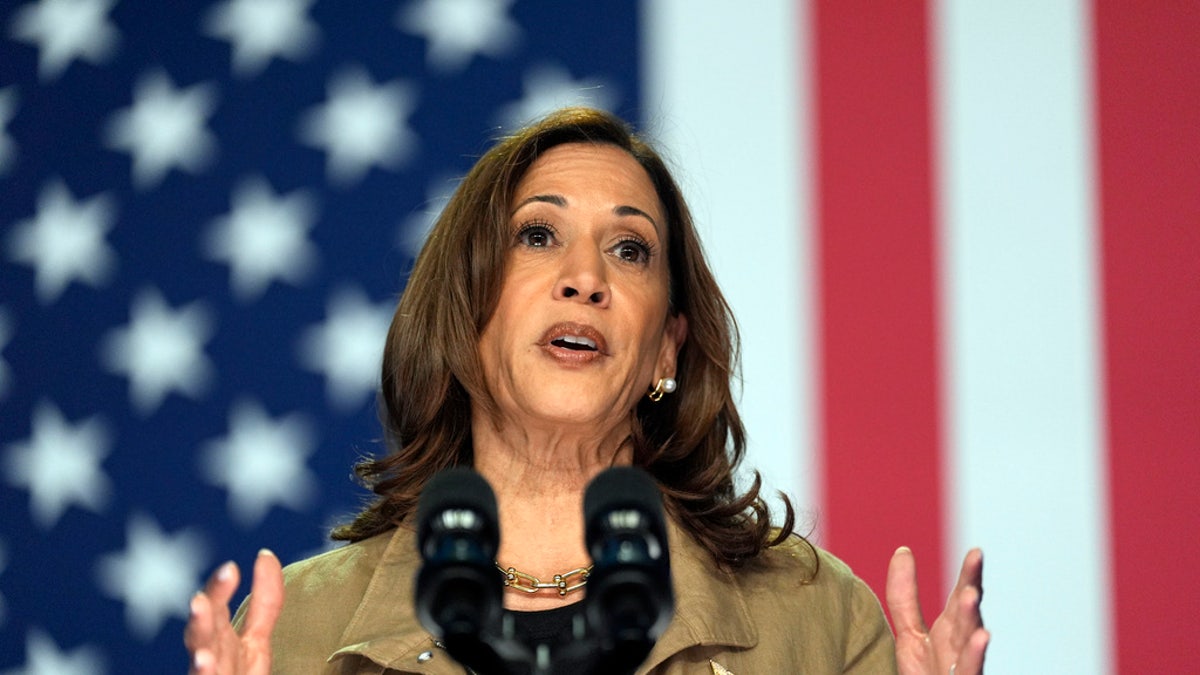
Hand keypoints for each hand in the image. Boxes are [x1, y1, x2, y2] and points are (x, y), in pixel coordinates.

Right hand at [184, 549, 283, 673]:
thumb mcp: (255, 640)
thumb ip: (264, 602)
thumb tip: (266, 555)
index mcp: (224, 642)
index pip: (219, 609)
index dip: (222, 588)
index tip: (233, 566)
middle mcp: (211, 657)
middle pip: (207, 626)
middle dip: (208, 605)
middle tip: (215, 583)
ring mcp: (208, 674)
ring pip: (200, 654)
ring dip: (199, 631)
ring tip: (199, 607)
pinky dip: (202, 671)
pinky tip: (203, 660)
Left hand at [886, 547, 988, 674]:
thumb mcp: (911, 635)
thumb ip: (905, 597)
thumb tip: (903, 551)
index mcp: (950, 631)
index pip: (959, 597)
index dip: (968, 574)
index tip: (976, 551)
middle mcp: (960, 647)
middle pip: (965, 613)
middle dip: (970, 586)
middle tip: (976, 559)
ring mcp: (964, 667)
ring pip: (969, 641)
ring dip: (971, 617)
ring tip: (970, 594)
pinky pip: (970, 670)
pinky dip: (975, 655)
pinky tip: (982, 637)